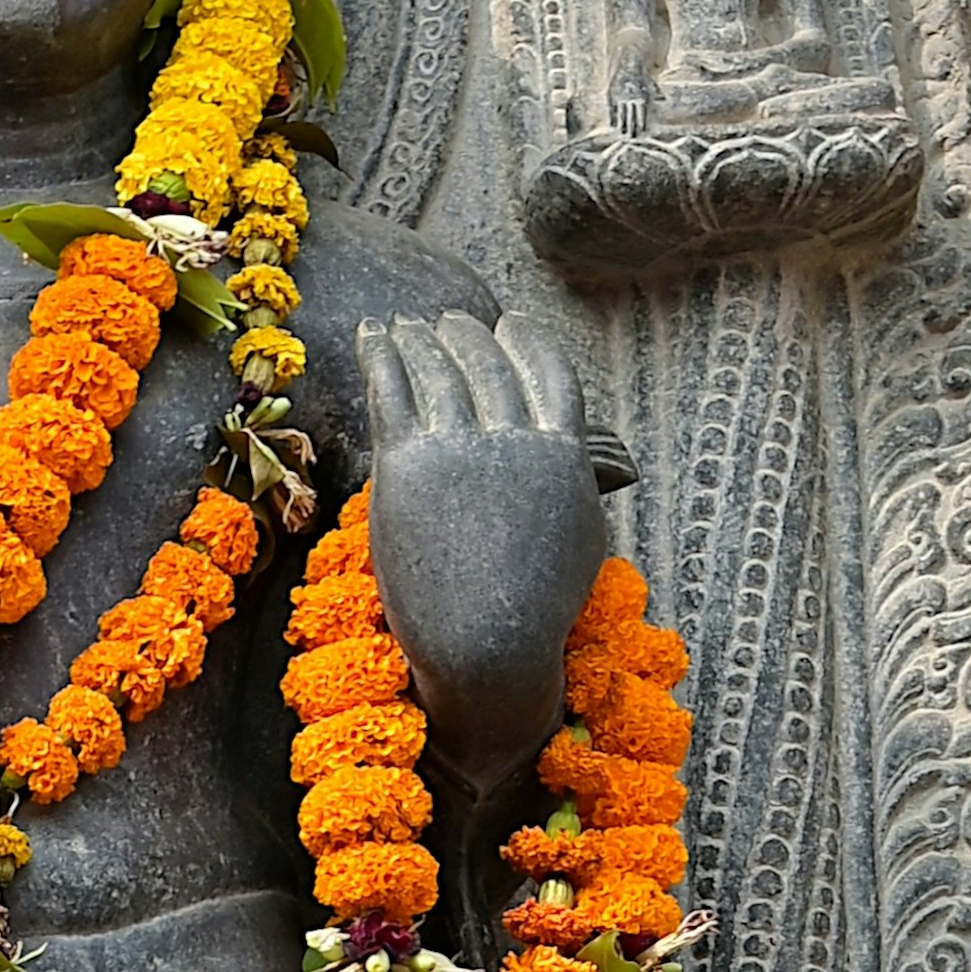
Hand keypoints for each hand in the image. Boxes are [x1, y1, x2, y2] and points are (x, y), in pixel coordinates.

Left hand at [359, 312, 628, 786]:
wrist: (488, 650)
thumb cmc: (537, 616)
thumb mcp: (580, 541)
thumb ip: (580, 486)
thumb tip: (599, 468)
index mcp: (563, 453)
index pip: (547, 372)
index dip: (526, 342)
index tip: (509, 324)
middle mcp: (515, 441)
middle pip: (486, 364)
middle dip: (464, 335)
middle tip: (445, 321)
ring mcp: (460, 450)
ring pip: (435, 369)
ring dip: (417, 338)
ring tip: (402, 324)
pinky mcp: (407, 466)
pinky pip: (391, 389)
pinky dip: (380, 353)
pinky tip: (371, 334)